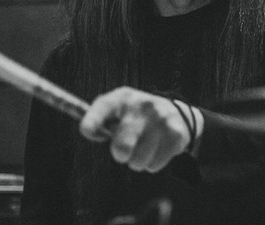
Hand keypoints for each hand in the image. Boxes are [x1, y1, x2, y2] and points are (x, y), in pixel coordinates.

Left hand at [80, 87, 202, 172]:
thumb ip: (99, 120)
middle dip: (120, 154)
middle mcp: (142, 105)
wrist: (176, 113)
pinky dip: (153, 163)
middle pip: (121, 147)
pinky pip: (153, 165)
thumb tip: (88, 130)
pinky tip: (157, 148)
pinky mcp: (175, 133)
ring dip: (137, 161)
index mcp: (122, 98)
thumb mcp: (117, 110)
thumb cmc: (135, 116)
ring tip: (143, 147)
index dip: (93, 121)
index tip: (88, 131)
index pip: (102, 108)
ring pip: (137, 161)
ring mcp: (160, 119)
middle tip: (125, 150)